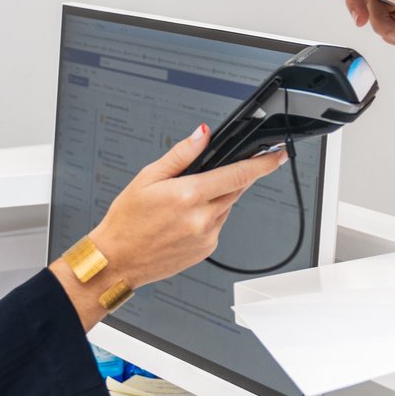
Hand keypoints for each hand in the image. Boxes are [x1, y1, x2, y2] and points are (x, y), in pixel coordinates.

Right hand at [87, 127, 287, 287]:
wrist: (117, 260)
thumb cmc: (126, 221)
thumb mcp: (147, 178)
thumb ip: (180, 155)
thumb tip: (202, 135)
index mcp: (188, 196)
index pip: (237, 175)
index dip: (262, 164)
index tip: (277, 156)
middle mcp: (202, 219)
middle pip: (236, 189)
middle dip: (233, 177)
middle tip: (214, 173)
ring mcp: (206, 237)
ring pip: (227, 207)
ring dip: (217, 198)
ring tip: (184, 201)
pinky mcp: (207, 250)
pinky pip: (218, 225)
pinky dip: (209, 216)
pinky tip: (185, 219)